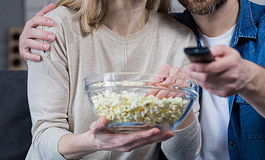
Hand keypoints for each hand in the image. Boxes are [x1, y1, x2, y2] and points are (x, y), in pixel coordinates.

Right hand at [19, 4, 56, 61]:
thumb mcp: (40, 23)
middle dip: (43, 34)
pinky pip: (26, 54)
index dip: (43, 20)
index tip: (52, 22)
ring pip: (29, 43)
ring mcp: (23, 42)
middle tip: (53, 37)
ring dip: (39, 45)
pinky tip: (39, 58)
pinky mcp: (23, 52)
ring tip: (48, 47)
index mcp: (31, 24)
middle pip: (33, 32)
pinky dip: (32, 56)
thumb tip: (53, 4)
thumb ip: (45, 14)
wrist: (29, 48)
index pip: (36, 19)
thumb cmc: (37, 33)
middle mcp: (26, 32)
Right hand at [58, 117, 173, 158]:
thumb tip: (103, 119)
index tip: (155, 130)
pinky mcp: (132, 143)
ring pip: (147, 142)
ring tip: (170, 133)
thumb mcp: (94, 128)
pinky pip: (144, 141)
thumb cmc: (96, 134)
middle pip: (145, 141)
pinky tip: (161, 133)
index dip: (146, 135)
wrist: (94, 142)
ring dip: (159, 138)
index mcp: (120, 141)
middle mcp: (127, 145)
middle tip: (170, 133)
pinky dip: (154, 137)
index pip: (135, 137)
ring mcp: (130, 145)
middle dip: (158, 137)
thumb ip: (98, 124)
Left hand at [149, 64, 189, 98]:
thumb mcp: (161, 77)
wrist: (182, 77)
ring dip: (166, 96)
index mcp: (165, 67)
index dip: (153, 88)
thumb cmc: (169, 76)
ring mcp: (182, 76)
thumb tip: (147, 86)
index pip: (158, 78)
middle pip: (166, 84)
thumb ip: (154, 82)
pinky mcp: (188, 83)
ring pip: (173, 88)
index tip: (149, 94)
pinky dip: (173, 96)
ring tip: (160, 100)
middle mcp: (175, 70)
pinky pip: (180, 91)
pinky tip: (169, 98)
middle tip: (154, 99)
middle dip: (160, 93)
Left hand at [182, 45, 250, 96]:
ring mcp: (228, 87)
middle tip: (186, 68)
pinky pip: (209, 89)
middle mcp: (231, 76)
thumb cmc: (235, 62)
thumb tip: (208, 51)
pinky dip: (201, 83)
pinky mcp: (224, 93)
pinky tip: (197, 78)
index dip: (200, 67)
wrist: (246, 76)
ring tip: (190, 72)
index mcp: (232, 64)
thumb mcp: (229, 51)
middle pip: (207, 77)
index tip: (190, 64)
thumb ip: (218, 49)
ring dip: (195, 78)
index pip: (213, 67)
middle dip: (194, 73)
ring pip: (206, 84)